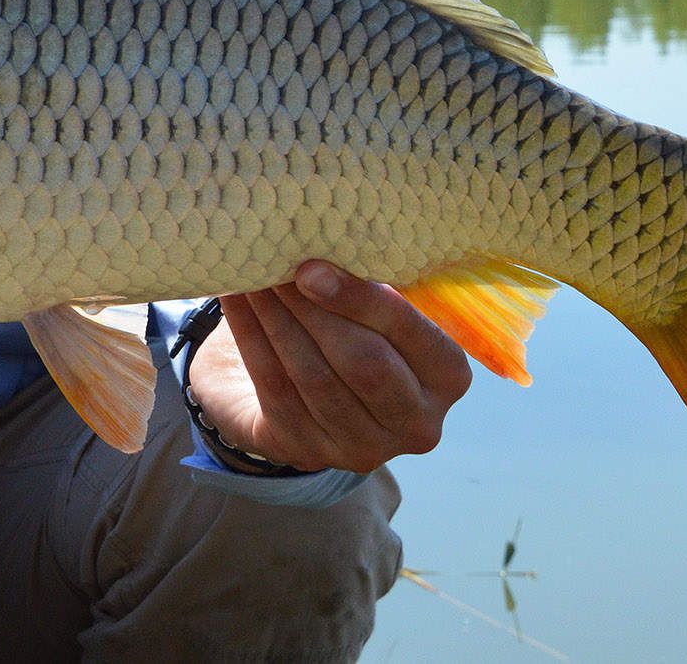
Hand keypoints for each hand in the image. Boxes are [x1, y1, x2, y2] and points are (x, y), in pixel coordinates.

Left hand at [187, 260, 471, 474]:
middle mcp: (416, 423)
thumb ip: (379, 285)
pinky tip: (237, 302)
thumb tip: (328, 237)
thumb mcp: (389, 315)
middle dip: (315, 311)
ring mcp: (362, 446)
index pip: (409, 334)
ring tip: (253, 276)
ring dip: (277, 320)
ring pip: (313, 377)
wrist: (320, 393)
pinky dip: (251, 339)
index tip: (311, 267)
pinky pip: (275, 388)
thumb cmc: (364, 332)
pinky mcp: (310, 450)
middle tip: (278, 268)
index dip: (359, 299)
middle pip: (363, 363)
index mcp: (448, 377)